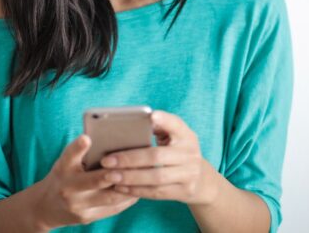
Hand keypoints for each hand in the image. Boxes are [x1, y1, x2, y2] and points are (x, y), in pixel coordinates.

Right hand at [31, 134, 139, 229]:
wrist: (46, 207)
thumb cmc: (62, 176)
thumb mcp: (65, 162)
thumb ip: (80, 152)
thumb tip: (106, 138)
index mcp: (63, 168)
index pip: (69, 155)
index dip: (78, 147)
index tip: (87, 138)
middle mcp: (68, 188)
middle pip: (95, 180)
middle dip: (114, 174)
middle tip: (132, 165)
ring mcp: (78, 206)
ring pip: (109, 197)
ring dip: (127, 188)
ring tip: (143, 177)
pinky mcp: (87, 218)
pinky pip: (112, 209)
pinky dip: (127, 199)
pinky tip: (137, 190)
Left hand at [100, 110, 219, 204]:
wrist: (202, 179)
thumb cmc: (177, 151)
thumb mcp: (174, 137)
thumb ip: (157, 129)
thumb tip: (128, 124)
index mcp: (186, 135)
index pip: (175, 124)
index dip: (164, 120)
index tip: (150, 116)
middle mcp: (190, 153)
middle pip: (157, 156)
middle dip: (129, 159)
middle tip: (107, 160)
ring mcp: (189, 174)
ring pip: (156, 177)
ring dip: (130, 177)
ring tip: (109, 176)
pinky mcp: (184, 191)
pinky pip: (157, 192)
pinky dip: (137, 190)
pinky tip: (120, 187)